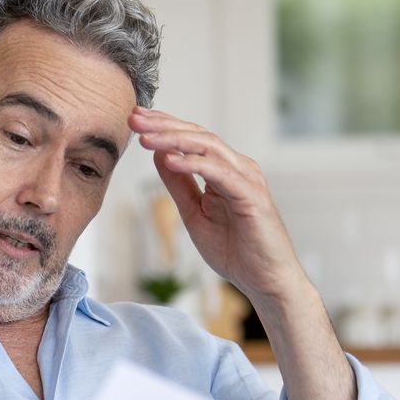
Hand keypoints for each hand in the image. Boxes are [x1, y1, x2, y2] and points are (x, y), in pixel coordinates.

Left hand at [128, 106, 309, 305]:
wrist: (265, 280)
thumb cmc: (234, 249)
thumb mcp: (194, 213)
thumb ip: (179, 185)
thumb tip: (159, 156)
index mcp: (224, 170)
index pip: (192, 139)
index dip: (164, 126)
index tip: (135, 119)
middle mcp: (238, 168)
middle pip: (198, 136)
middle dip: (164, 125)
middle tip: (135, 118)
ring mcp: (247, 179)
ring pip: (208, 148)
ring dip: (174, 140)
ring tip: (146, 138)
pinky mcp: (252, 197)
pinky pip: (220, 174)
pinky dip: (195, 165)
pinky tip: (171, 161)